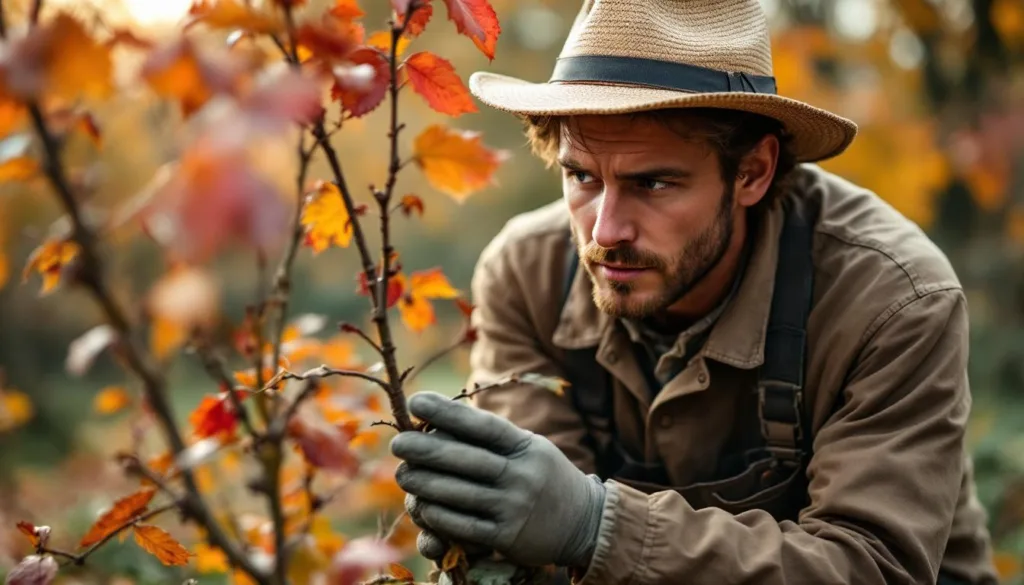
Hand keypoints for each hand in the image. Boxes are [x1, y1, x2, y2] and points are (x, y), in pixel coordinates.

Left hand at [389, 392, 605, 567]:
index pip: (482, 426)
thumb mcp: (530, 448)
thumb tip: (441, 422)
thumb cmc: (544, 477)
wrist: (584, 522)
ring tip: (403, 475)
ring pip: (459, 494)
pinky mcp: (508, 537)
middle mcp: (522, 475)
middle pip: (465, 460)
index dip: (448, 413)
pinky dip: (439, 516)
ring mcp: (515, 507)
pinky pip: (464, 526)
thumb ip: (494, 438)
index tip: (417, 402)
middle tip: (397, 444)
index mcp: (525, 446)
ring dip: (424, 484)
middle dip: (425, 450)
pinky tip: (423, 506)